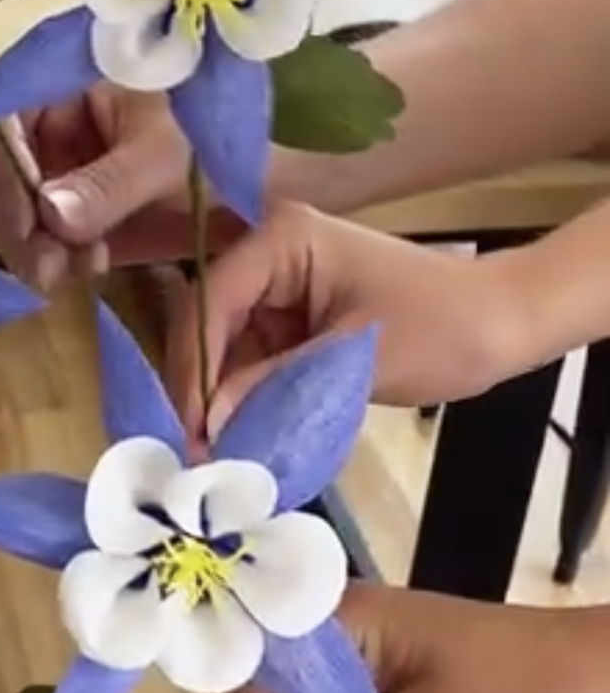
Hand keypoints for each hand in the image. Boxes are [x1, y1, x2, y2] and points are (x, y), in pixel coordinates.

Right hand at [0, 85, 243, 287]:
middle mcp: (42, 129)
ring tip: (83, 265)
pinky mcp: (59, 220)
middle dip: (12, 222)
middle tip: (47, 262)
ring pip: (2, 216)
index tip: (22, 218)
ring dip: (30, 250)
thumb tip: (49, 215)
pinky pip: (30, 245)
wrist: (245, 193)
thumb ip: (108, 185)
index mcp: (61, 86)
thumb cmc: (210, 147)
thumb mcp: (164, 158)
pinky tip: (89, 268)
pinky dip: (50, 264)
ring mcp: (47, 176)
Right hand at [165, 203, 527, 430]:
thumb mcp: (350, 361)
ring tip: (212, 453)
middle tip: (194, 449)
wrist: (499, 326)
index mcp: (283, 239)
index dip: (194, 366)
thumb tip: (206, 424)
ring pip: (223, 346)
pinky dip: (245, 397)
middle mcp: (269, 255)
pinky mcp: (290, 319)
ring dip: (218, 397)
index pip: (212, 300)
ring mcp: (278, 287)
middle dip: (200, 385)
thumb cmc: (441, 329)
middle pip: (208, 321)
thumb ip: (271, 386)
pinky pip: (250, 359)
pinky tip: (238, 434)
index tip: (191, 429)